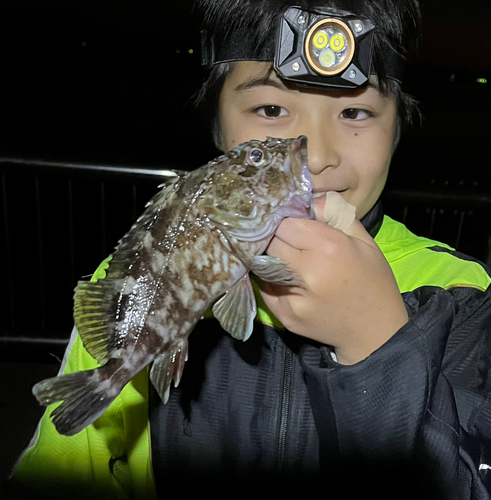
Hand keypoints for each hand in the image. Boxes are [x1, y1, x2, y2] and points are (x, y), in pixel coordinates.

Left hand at [259, 217, 407, 364]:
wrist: (375, 332)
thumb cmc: (373, 281)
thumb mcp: (364, 240)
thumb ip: (334, 214)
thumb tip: (305, 200)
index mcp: (329, 247)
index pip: (285, 223)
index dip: (286, 220)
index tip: (291, 223)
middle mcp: (307, 272)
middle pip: (271, 242)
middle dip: (276, 237)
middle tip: (285, 239)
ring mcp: (293, 297)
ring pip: (263, 264)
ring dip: (271, 257)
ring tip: (286, 257)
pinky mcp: (285, 316)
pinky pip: (265, 286)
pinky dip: (271, 278)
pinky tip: (286, 277)